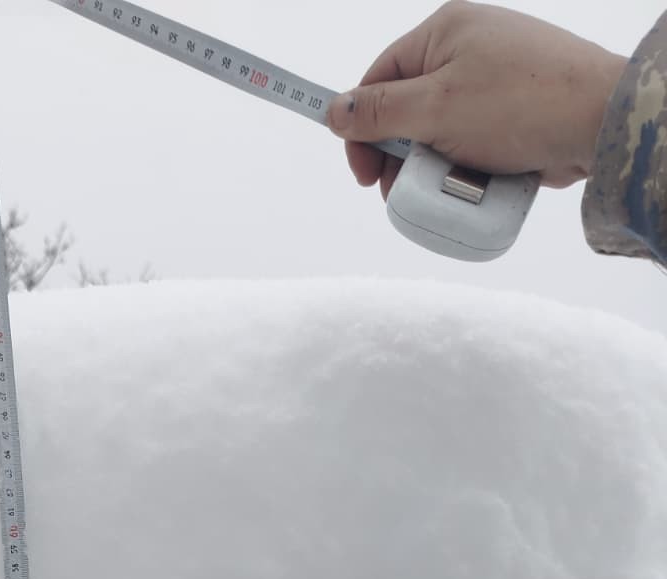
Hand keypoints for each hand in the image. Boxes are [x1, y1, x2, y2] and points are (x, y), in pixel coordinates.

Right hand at [326, 1, 627, 197]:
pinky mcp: (512, 114)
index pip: (380, 79)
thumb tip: (334, 111)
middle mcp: (468, 49)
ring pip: (438, 134)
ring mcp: (492, 82)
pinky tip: (470, 184)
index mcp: (445, 31)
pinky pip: (469, 145)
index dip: (362, 128)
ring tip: (442, 188)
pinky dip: (463, 169)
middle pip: (407, 110)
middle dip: (398, 156)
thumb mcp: (436, 109)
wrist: (599, 121)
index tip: (361, 173)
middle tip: (398, 192)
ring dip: (431, 169)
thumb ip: (380, 113)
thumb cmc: (519, 104)